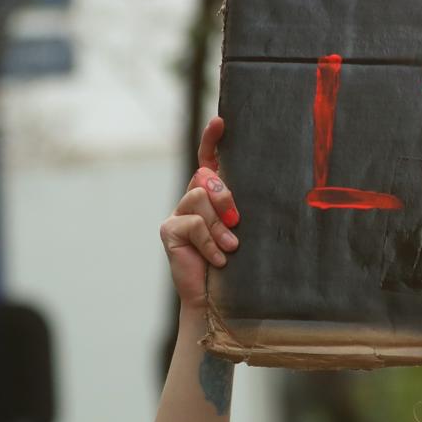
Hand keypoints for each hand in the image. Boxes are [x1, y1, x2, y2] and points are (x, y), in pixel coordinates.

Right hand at [160, 116, 241, 311]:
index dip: (212, 139)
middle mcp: (193, 199)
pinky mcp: (169, 230)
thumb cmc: (238, 265)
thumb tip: (252, 199)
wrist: (216, 300)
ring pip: (199, 199)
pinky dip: (210, 243)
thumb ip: (241, 210)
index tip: (221, 121)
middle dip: (225, 197)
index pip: (209, 160)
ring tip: (231, 248)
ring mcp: (179, 213)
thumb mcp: (244, 232)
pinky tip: (219, 260)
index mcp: (213, 196)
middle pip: (206, 177)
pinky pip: (192, 224)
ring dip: (220, 226)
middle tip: (237, 222)